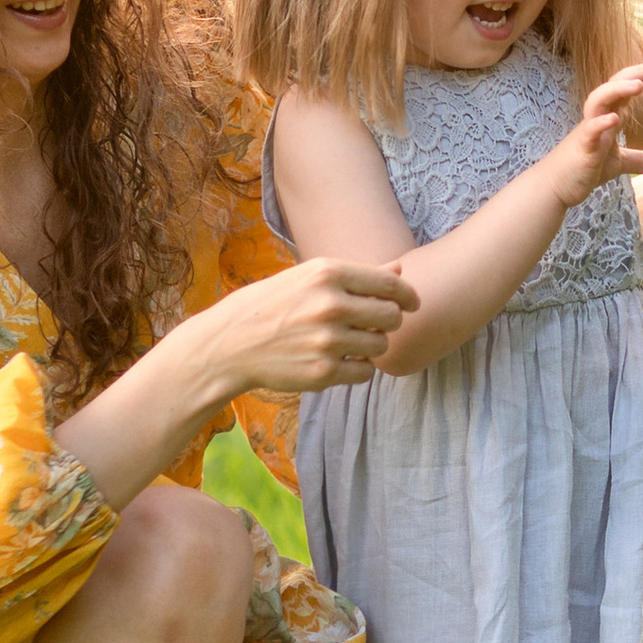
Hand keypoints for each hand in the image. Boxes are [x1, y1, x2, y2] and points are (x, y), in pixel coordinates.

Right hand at [197, 258, 421, 395]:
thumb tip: (400, 270)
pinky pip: (365, 372)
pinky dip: (358, 369)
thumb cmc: (273, 305)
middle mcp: (330, 305)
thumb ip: (358, 276)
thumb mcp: (309, 278)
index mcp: (327, 273)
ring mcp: (327, 341)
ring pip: (380, 346)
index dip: (408, 296)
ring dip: (370, 346)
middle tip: (371, 324)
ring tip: (346, 342)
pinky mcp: (323, 372)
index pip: (390, 285)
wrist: (230, 343)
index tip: (412, 303)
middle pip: (392, 317)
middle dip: (387, 322)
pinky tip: (338, 360)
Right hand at [541, 64, 642, 209]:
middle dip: (638, 74)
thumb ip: (637, 160)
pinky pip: (590, 131)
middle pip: (615, 85)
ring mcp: (588, 131)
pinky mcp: (582, 149)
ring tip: (639, 85)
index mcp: (607, 117)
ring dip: (617, 90)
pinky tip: (615, 118)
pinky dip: (600, 123)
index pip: (625, 89)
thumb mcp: (616, 164)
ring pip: (599, 100)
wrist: (554, 187)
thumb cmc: (582, 170)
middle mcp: (597, 118)